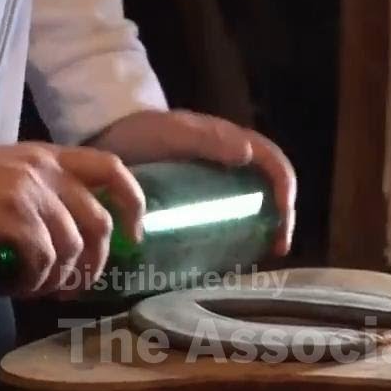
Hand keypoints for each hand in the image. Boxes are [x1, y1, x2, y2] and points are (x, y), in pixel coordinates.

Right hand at [0, 143, 144, 297]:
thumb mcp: (8, 172)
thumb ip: (42, 192)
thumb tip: (67, 239)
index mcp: (51, 156)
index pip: (111, 169)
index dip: (131, 204)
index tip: (130, 236)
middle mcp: (48, 172)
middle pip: (98, 224)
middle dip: (93, 265)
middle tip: (73, 287)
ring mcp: (32, 195)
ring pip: (70, 250)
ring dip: (54, 281)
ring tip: (29, 290)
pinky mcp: (14, 220)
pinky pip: (42, 263)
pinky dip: (31, 284)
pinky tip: (9, 287)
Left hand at [89, 110, 296, 255]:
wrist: (105, 143)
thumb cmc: (140, 132)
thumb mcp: (171, 132)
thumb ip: (206, 139)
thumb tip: (248, 154)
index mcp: (230, 143)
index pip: (274, 163)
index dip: (286, 189)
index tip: (282, 218)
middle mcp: (230, 164)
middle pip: (270, 190)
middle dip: (282, 219)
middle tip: (276, 249)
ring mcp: (215, 185)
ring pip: (254, 207)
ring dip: (265, 231)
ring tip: (261, 257)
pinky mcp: (198, 203)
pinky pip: (228, 220)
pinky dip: (239, 239)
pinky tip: (232, 258)